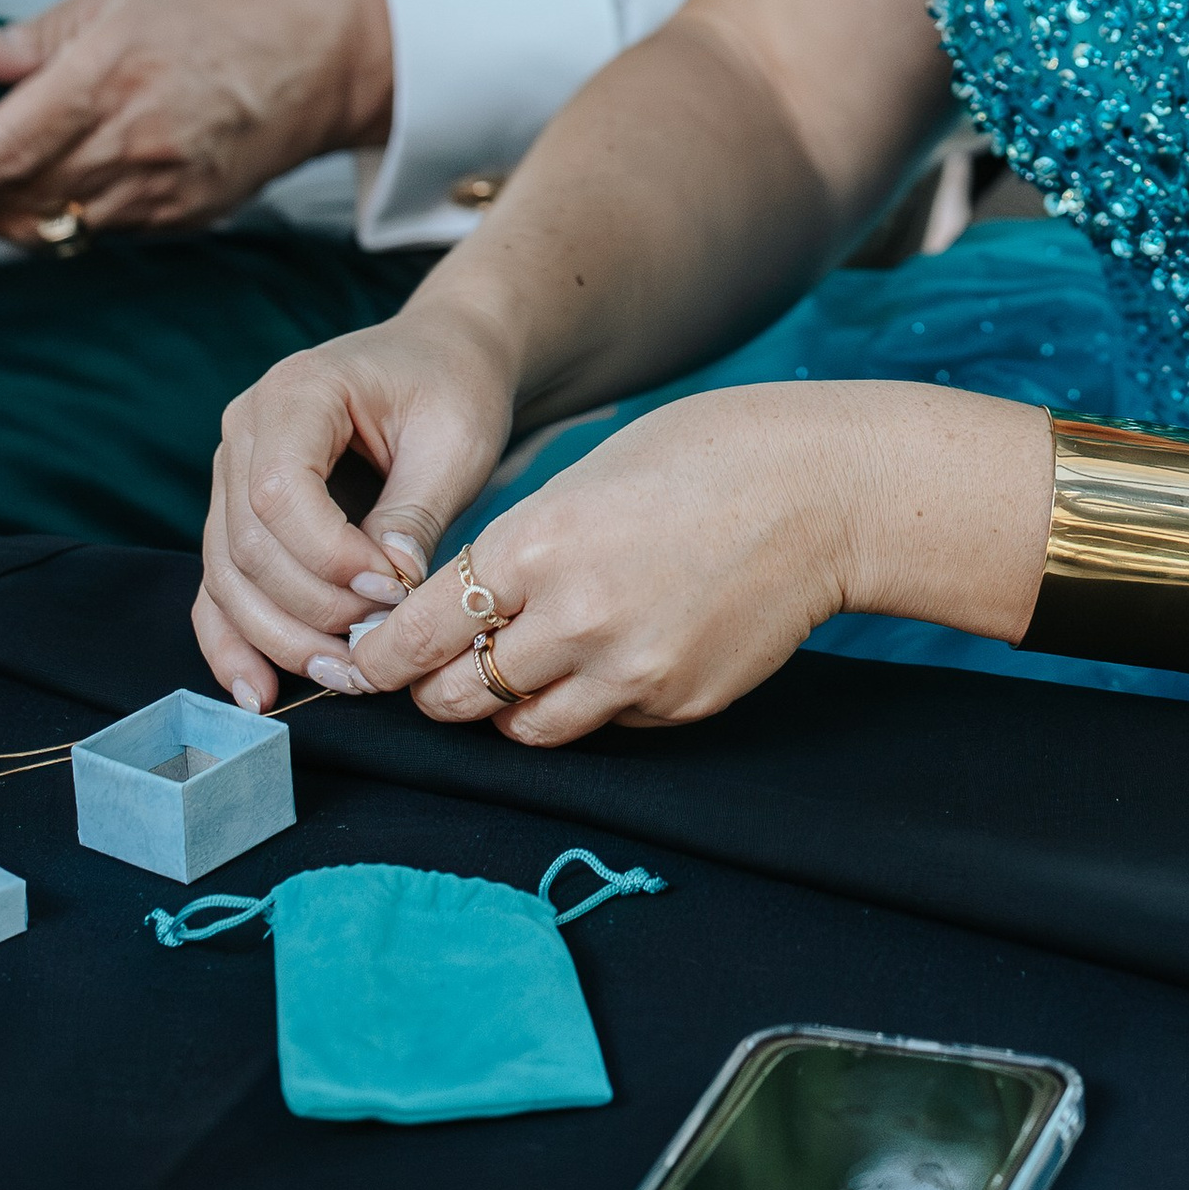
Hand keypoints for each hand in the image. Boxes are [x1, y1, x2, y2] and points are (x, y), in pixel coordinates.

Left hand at [0, 0, 393, 239]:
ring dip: (11, 205)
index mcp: (108, 75)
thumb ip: (38, 36)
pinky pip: (103, 228)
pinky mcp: (187, 215)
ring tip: (4, 168)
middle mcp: (133, 143)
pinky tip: (71, 171)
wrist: (341, 48)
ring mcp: (163, 189)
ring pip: (52, 225)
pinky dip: (69, 209)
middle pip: (12, 200)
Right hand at [194, 301, 519, 708]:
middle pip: (246, 544)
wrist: (443, 358)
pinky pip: (221, 584)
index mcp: (295, 392)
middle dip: (309, 610)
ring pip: (228, 575)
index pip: (279, 494)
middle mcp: (246, 430)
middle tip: (373, 653)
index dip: (328, 557)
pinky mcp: (241, 514)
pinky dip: (235, 640)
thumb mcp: (456, 438)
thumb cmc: (455, 387)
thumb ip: (416, 511)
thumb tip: (387, 594)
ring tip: (340, 678)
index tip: (392, 590)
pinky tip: (258, 691)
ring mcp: (233, 473)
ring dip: (278, 638)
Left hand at [295, 390, 855, 747]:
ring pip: (520, 728)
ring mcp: (628, 671)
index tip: (365, 661)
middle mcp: (573, 618)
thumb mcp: (585, 481)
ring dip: (503, 708)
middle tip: (433, 673)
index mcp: (537, 544)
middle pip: (453, 694)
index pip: (416, 633)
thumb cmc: (704, 461)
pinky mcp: (675, 702)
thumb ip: (519, 548)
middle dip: (431, 689)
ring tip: (516, 672)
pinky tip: (612, 653)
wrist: (823, 494)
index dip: (379, 656)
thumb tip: (461, 604)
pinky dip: (588, 699)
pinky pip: (601, 721)